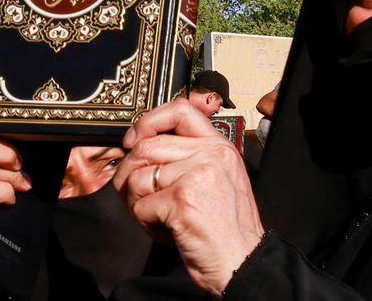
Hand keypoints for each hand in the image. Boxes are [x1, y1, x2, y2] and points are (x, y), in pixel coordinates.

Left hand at [114, 98, 263, 296]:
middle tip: (134, 194)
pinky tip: (167, 231)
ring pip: (138, 177)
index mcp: (220, 146)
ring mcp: (197, 175)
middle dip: (129, 173)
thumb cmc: (228, 228)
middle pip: (146, 146)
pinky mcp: (182, 201)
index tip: (134, 139)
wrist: (243, 262)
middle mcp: (211, 154)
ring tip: (157, 217)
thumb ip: (191, 156)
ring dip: (136, 203)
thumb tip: (144, 146)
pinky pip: (140, 206)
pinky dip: (145, 224)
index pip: (180, 109)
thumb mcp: (220, 178)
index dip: (149, 121)